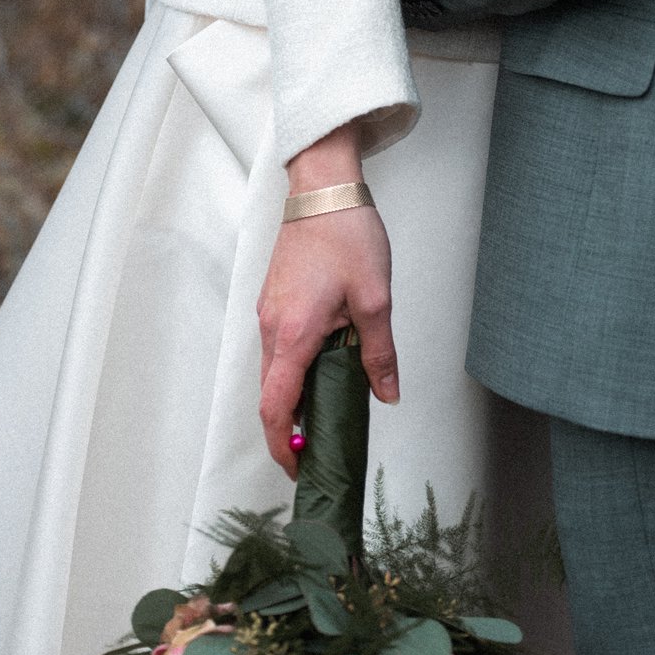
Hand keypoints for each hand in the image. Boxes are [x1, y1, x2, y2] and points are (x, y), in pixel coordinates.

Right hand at [258, 204, 398, 472]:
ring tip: (329, 408)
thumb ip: (379, 353)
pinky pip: (278, 347)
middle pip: (271, 394)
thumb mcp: (374, 298)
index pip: (274, 408)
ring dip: (294, 396)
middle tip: (321, 447)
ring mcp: (269, 311)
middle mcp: (271, 327)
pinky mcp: (274, 298)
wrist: (323, 186)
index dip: (283, 446)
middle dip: (290, 428)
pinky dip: (293, 368)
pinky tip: (324, 364)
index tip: (299, 467)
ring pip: (274, 370)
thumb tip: (386, 394)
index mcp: (293, 334)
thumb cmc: (347, 234)